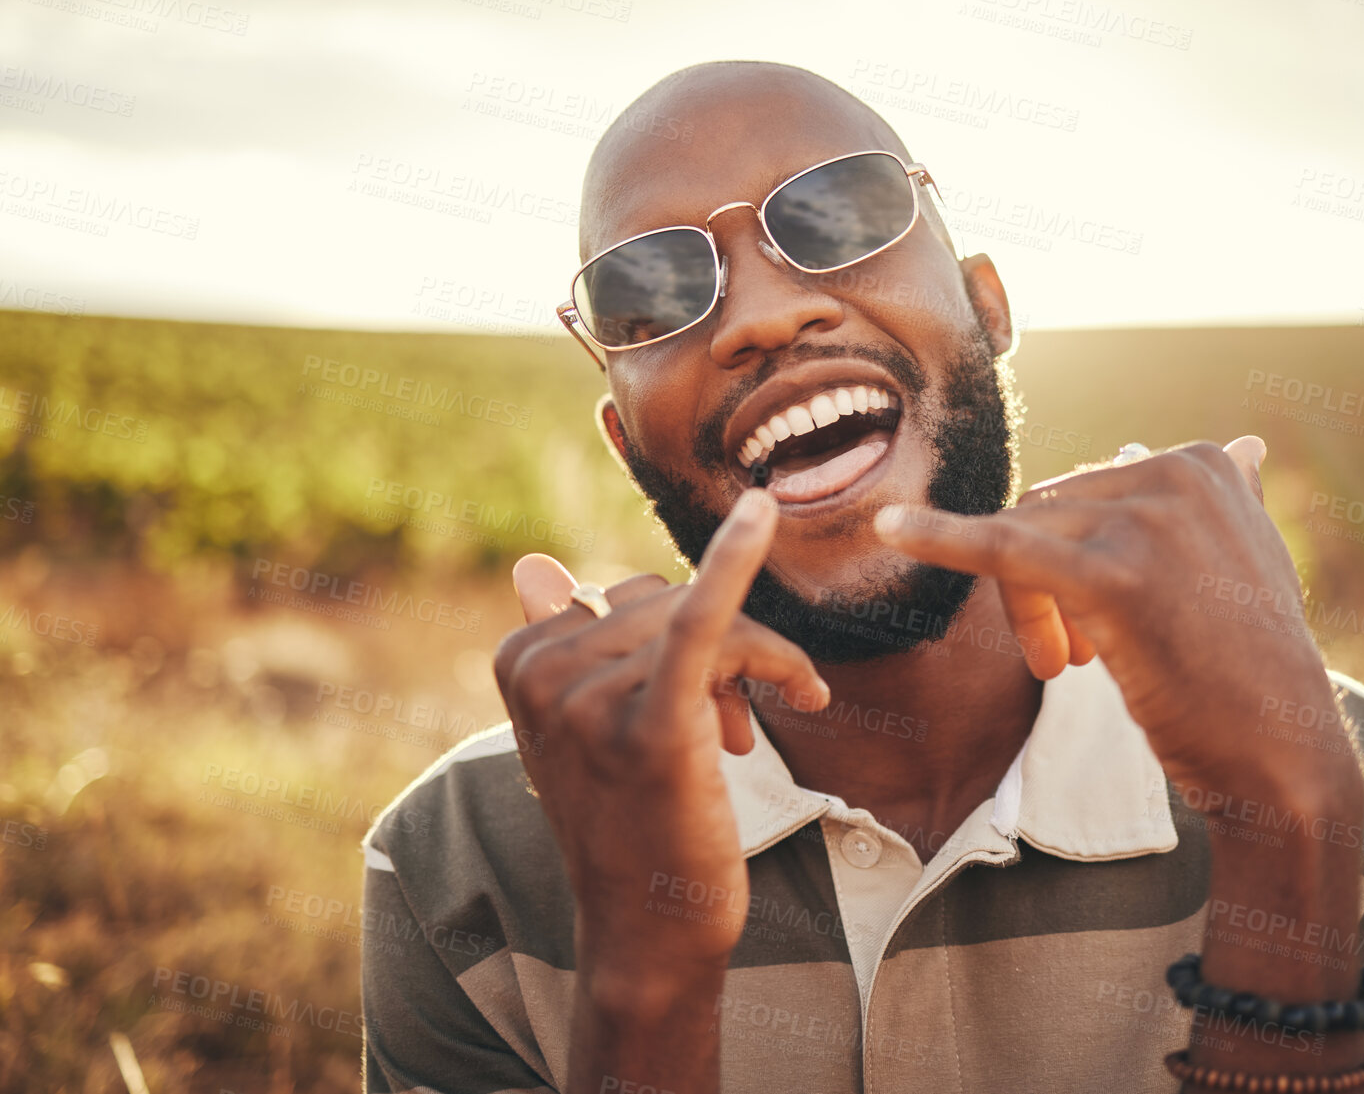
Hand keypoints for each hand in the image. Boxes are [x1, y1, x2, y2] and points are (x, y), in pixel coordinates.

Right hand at [494, 490, 828, 1009]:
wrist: (650, 931)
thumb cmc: (628, 826)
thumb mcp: (581, 732)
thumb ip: (564, 645)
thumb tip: (532, 565)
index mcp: (521, 663)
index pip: (625, 595)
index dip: (676, 640)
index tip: (701, 703)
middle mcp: (545, 676)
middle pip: (670, 601)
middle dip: (724, 654)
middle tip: (740, 728)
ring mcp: (592, 701)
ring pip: (711, 621)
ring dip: (758, 669)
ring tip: (754, 735)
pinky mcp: (653, 726)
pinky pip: (701, 621)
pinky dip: (734, 562)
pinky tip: (761, 513)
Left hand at [875, 437, 1349, 808]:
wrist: (1282, 755)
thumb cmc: (1254, 670)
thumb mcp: (1255, 562)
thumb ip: (1234, 501)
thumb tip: (1241, 444)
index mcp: (1203, 463)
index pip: (1085, 489)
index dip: (1068, 554)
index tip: (1091, 622)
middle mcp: (1180, 474)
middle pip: (1046, 508)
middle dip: (1038, 585)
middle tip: (1064, 657)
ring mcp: (1149, 520)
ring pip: (1023, 538)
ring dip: (1025, 609)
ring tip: (1059, 664)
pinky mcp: (1115, 574)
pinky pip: (1003, 548)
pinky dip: (939, 538)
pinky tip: (889, 528)